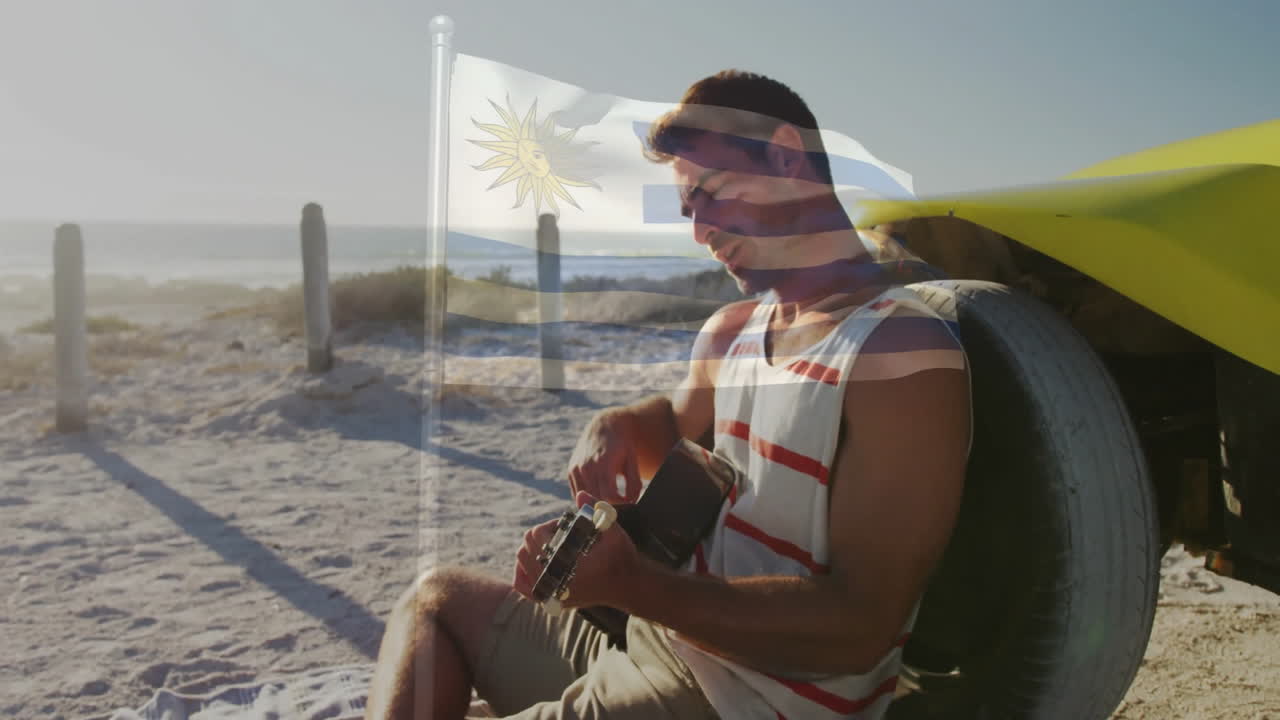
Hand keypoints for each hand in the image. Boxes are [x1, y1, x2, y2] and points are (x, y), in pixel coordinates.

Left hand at [512, 492, 643, 610]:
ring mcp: (553, 594)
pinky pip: (523, 586)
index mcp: (570, 565)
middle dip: (542, 536)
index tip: (567, 526)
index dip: (551, 525)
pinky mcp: (552, 601)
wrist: (628, 586)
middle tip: (562, 535)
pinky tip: (540, 562)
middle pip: (526, 547)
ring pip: (522, 562)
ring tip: (554, 546)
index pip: (537, 536)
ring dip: (533, 549)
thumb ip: (598, 511)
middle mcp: (558, 582)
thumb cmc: (622, 556)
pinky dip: (525, 572)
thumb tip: (579, 494)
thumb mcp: (614, 531)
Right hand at [566, 411, 641, 503]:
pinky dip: (587, 499)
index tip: (628, 503)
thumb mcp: (633, 460)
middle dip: (610, 506)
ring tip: (611, 499)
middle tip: (621, 504)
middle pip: (596, 499)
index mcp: (604, 463)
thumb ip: (634, 483)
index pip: (609, 495)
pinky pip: (577, 495)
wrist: (604, 427)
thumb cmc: (622, 445)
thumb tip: (631, 502)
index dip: (620, 504)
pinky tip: (599, 494)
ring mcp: (576, 469)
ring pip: (585, 499)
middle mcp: (587, 466)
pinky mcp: (571, 471)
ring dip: (597, 504)